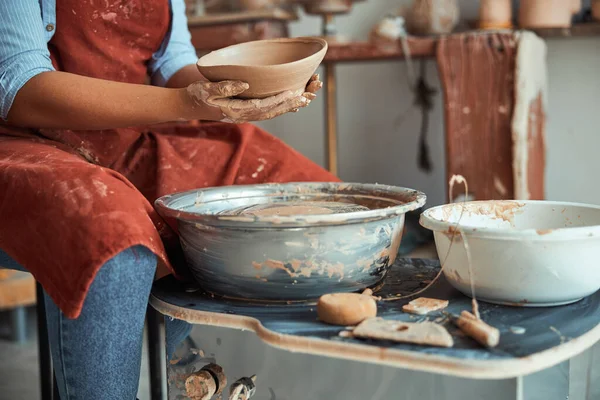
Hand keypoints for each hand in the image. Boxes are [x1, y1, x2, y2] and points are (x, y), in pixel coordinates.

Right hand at [186, 74, 321, 122]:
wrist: (188, 106)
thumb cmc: (196, 95)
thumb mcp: (206, 88)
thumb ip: (224, 87)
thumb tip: (244, 84)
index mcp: (235, 111)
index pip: (261, 106)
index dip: (278, 101)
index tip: (292, 94)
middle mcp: (242, 116)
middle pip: (270, 112)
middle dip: (289, 105)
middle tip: (306, 98)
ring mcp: (244, 115)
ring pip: (270, 113)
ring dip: (287, 107)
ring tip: (303, 101)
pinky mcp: (243, 111)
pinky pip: (265, 111)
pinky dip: (278, 107)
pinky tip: (289, 103)